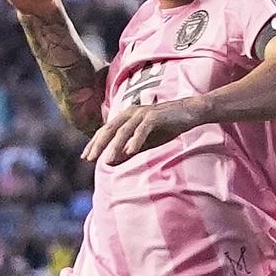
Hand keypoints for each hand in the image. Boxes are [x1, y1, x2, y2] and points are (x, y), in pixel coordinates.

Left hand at [81, 97, 206, 165]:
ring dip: (115, 146)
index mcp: (126, 117)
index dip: (94, 143)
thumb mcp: (145, 142)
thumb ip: (128, 150)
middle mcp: (131, 112)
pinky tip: (130, 152)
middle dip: (98, 145)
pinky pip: (143, 129)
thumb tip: (111, 162)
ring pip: (124, 130)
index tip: (85, 157)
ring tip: (107, 160)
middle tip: (89, 159)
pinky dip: (136, 140)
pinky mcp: (155, 116)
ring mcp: (143, 113)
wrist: (190, 113)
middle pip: (110, 129)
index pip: (105, 131)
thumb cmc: (166, 126)